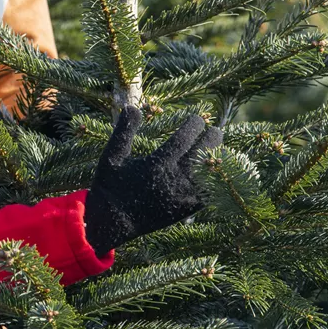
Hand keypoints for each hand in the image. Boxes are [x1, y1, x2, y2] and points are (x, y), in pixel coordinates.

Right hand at [84, 106, 222, 256]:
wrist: (113, 222)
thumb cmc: (111, 186)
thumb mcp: (112, 156)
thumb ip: (124, 131)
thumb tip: (132, 106)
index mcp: (157, 164)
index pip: (185, 139)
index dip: (194, 126)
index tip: (197, 119)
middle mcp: (174, 179)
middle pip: (203, 153)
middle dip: (212, 139)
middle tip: (214, 131)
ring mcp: (183, 196)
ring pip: (209, 173)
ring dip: (215, 159)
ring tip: (217, 149)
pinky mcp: (185, 210)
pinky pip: (207, 194)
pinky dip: (213, 181)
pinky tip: (213, 172)